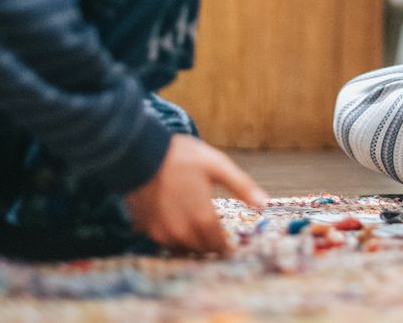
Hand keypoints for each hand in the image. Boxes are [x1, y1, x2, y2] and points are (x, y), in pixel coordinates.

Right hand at [124, 134, 267, 254]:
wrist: (139, 152)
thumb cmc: (181, 156)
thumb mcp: (217, 165)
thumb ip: (241, 186)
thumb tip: (263, 204)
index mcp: (203, 218)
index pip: (219, 246)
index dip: (226, 246)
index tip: (230, 244)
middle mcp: (182, 232)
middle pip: (202, 250)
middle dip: (210, 245)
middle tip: (215, 236)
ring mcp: (162, 233)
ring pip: (183, 249)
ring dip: (192, 243)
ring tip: (197, 229)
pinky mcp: (147, 229)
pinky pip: (165, 241)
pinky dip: (174, 237)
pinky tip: (177, 222)